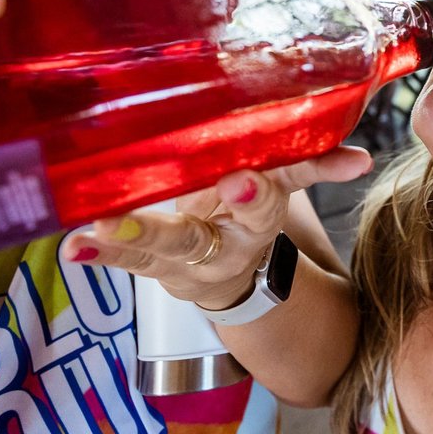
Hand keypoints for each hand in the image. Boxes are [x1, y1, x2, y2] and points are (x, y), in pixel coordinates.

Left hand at [61, 146, 372, 308]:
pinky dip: (100, 253)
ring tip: (93, 231)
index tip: (246, 179)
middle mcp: (222, 244)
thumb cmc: (242, 210)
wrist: (223, 275)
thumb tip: (358, 158)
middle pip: (204, 234)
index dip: (258, 194)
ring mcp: (183, 260)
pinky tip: (75, 247)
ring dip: (129, 239)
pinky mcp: (152, 267)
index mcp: (258, 218)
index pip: (266, 201)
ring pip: (159, 249)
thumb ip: (307, 165)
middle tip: (185, 198)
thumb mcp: (277, 187)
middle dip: (184, 223)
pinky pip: (126, 261)